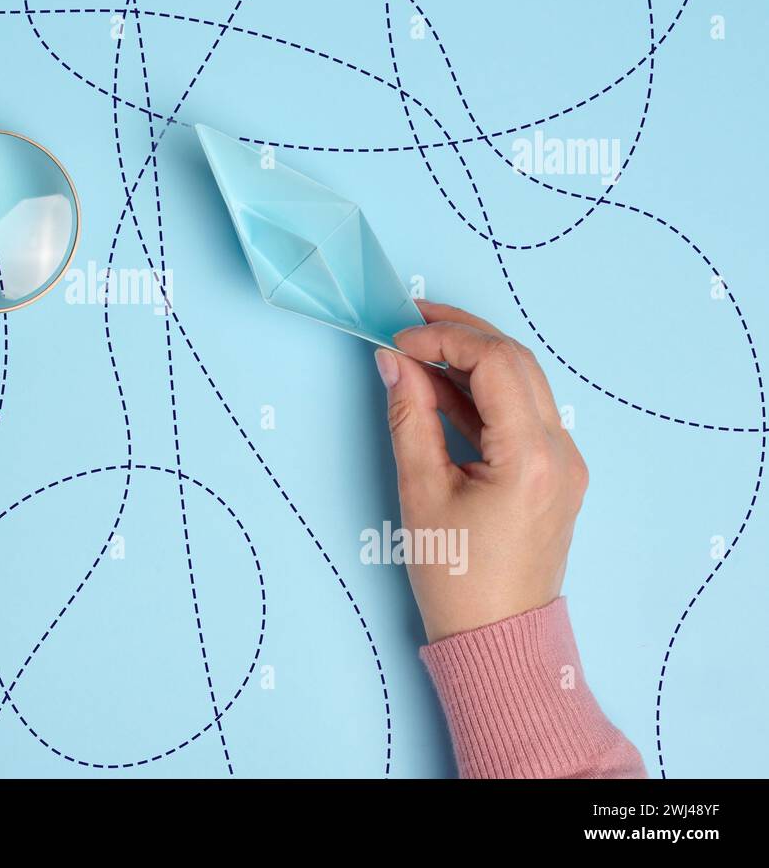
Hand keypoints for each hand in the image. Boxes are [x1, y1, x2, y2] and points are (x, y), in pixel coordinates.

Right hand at [374, 302, 587, 642]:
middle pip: (517, 361)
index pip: (495, 362)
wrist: (496, 639)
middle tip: (411, 320)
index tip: (398, 340)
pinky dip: (484, 393)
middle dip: (463, 333)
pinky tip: (443, 387)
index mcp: (531, 457)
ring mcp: (566, 462)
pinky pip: (524, 413)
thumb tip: (394, 362)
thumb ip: (409, 417)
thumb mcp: (420, 492)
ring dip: (474, 358)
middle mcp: (562, 451)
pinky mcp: (556, 473)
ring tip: (422, 346)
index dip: (445, 338)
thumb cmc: (455, 577)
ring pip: (524, 382)